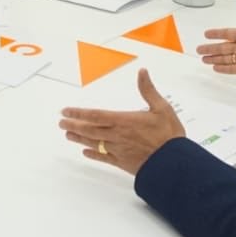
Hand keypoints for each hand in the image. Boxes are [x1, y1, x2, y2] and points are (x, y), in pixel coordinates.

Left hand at [58, 69, 185, 175]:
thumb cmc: (169, 137)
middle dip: (74, 125)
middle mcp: (117, 136)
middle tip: (61, 122)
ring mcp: (118, 150)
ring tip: (68, 134)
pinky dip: (93, 154)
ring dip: (79, 138)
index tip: (66, 111)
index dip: (79, 113)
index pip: (95, 115)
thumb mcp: (162, 108)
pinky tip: (86, 153)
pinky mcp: (123, 162)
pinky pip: (104, 158)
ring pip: (94, 143)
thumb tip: (142, 73)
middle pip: (89, 129)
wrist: (174, 163)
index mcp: (124, 121)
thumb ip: (148, 90)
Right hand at [198, 0, 235, 82]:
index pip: (226, 33)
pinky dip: (223, 68)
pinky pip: (232, 68)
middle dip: (210, 48)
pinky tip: (215, 68)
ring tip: (203, 59)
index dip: (216, 34)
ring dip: (214, 58)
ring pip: (225, 58)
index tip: (206, 34)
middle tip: (199, 49)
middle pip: (222, 47)